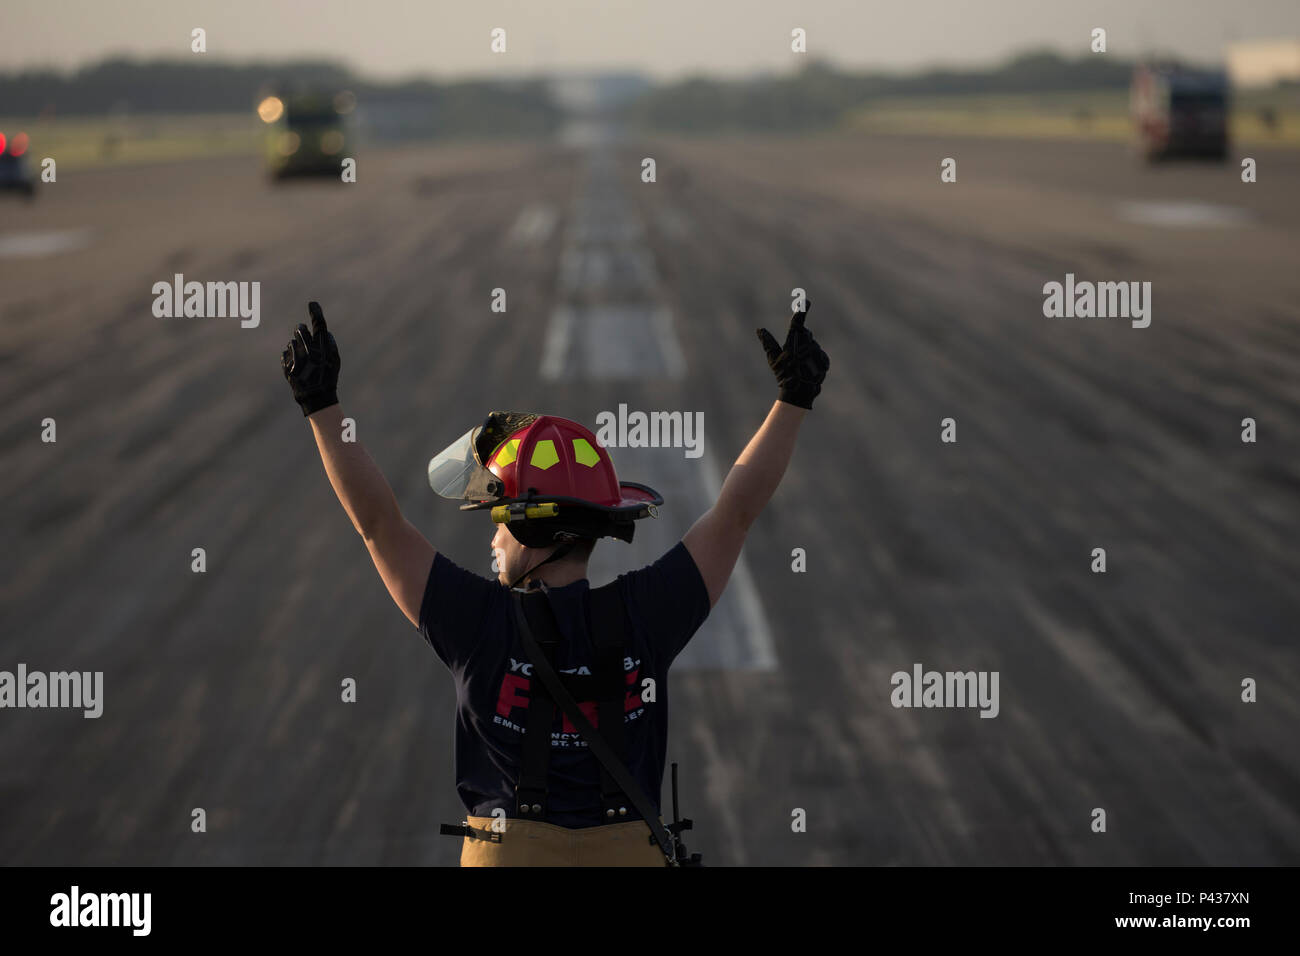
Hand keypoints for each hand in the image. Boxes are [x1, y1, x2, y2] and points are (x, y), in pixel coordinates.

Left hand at [282, 301, 340, 416]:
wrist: (315, 395)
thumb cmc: (328, 377)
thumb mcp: (335, 360)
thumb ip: (330, 344)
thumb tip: (325, 332)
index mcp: (322, 346)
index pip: (319, 324)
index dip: (316, 312)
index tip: (312, 304)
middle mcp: (308, 349)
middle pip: (301, 329)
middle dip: (302, 331)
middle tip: (304, 335)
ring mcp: (296, 356)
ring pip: (292, 342)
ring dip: (297, 346)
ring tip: (304, 360)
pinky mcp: (286, 363)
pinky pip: (286, 353)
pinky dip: (291, 357)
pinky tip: (298, 367)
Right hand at [756, 300, 828, 409]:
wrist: (800, 392)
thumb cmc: (783, 375)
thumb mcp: (773, 359)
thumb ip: (768, 342)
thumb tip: (760, 329)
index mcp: (793, 341)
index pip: (798, 322)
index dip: (801, 310)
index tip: (806, 301)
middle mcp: (807, 344)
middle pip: (805, 335)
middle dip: (800, 341)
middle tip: (794, 357)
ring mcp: (817, 351)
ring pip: (812, 346)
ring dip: (807, 353)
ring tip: (800, 367)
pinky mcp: (824, 359)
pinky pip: (819, 355)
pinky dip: (814, 360)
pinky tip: (808, 371)